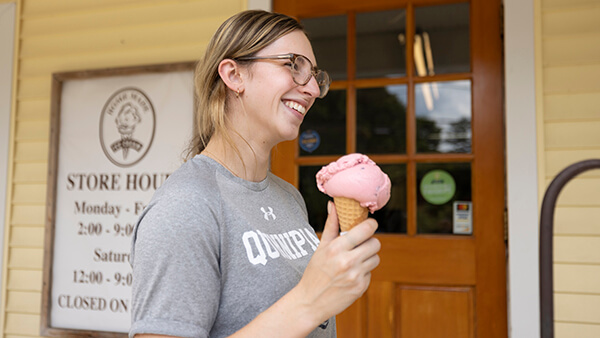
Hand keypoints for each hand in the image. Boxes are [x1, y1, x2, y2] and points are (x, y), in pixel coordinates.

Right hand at [293, 201, 380, 325]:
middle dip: (369, 242)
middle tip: (360, 245)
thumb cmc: (314, 272)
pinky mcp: (361, 288)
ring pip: (375, 258)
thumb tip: (333, 204)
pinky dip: (363, 272)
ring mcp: (355, 276)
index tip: (369, 225)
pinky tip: (350, 275)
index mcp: (336, 248)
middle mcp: (347, 262)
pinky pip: (370, 273)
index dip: (371, 225)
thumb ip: (331, 225)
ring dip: (368, 258)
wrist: (310, 302)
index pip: (366, 229)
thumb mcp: (320, 247)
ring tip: (354, 261)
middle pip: (375, 243)